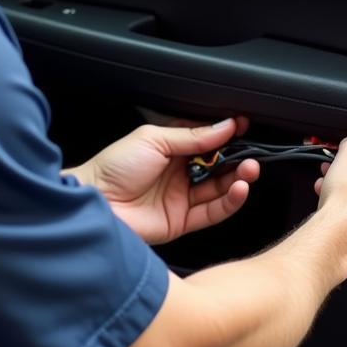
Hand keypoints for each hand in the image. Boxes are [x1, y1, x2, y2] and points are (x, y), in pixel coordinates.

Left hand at [67, 117, 259, 244]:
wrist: (95, 202)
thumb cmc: (113, 167)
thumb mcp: (154, 140)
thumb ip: (192, 135)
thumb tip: (224, 126)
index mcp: (170, 148)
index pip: (207, 140)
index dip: (226, 134)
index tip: (244, 126)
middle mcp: (179, 172)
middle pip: (218, 165)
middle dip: (237, 158)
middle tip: (252, 151)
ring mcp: (181, 197)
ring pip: (220, 188)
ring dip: (238, 178)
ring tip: (250, 170)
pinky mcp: (182, 221)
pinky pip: (214, 211)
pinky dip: (230, 201)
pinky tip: (239, 188)